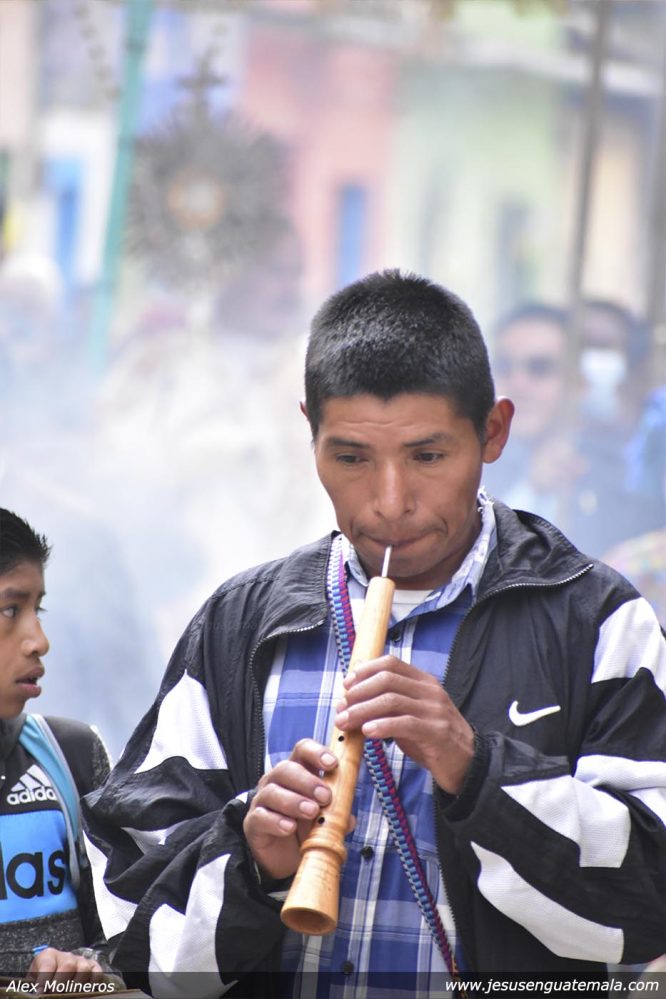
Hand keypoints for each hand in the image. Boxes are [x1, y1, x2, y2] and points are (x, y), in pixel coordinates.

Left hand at [28, 947, 102, 988]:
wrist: (55, 971)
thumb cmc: (43, 978)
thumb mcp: (34, 979)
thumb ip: (35, 985)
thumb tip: (39, 993)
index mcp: (48, 956)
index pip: (48, 964)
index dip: (44, 979)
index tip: (41, 992)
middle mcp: (66, 956)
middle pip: (68, 965)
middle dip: (61, 983)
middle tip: (56, 994)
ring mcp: (81, 960)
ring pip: (84, 969)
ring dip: (77, 985)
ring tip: (69, 994)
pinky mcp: (93, 967)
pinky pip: (97, 974)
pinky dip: (92, 984)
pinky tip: (83, 992)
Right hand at [243, 738, 337, 880]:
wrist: (285, 857)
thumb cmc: (306, 828)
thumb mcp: (326, 818)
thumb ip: (338, 814)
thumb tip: (349, 818)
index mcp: (298, 772)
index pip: (303, 750)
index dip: (316, 752)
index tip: (332, 764)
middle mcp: (277, 781)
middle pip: (286, 768)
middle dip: (307, 781)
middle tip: (325, 796)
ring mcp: (263, 800)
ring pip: (273, 792)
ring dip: (294, 801)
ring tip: (311, 812)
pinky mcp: (253, 822)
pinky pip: (261, 816)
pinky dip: (276, 821)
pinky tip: (289, 827)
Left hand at [335, 655, 473, 793]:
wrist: (467, 763)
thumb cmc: (431, 739)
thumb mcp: (408, 716)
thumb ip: (384, 706)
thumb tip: (347, 701)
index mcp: (423, 681)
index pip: (391, 663)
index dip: (365, 671)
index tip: (346, 685)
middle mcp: (430, 691)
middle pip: (387, 679)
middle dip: (359, 692)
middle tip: (342, 708)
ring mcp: (435, 710)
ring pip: (391, 700)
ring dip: (362, 710)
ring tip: (345, 722)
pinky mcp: (436, 732)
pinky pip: (404, 723)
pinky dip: (382, 725)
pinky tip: (367, 732)